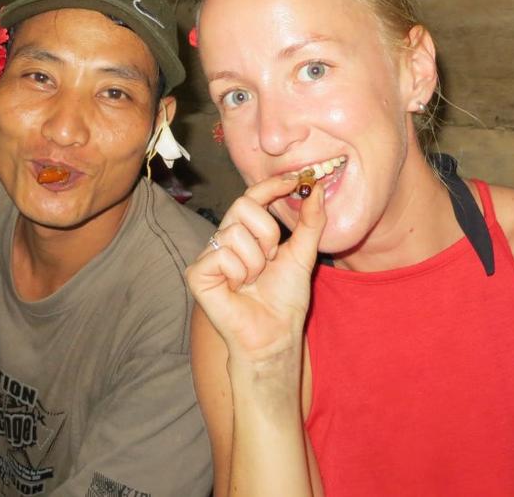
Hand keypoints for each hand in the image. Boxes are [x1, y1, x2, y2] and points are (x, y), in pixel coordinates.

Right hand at [186, 176, 325, 362]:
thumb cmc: (285, 300)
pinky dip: (238, 274)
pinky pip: (221, 255)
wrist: (275, 335)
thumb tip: (317, 190)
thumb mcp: (302, 254)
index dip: (271, 186)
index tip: (296, 180)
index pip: (252, 197)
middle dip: (267, 234)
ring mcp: (208, 256)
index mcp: (245, 233)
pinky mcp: (196, 274)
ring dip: (255, 262)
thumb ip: (310, 222)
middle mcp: (223, 239)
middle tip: (271, 259)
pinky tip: (238, 289)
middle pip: (243, 207)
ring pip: (234, 233)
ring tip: (253, 281)